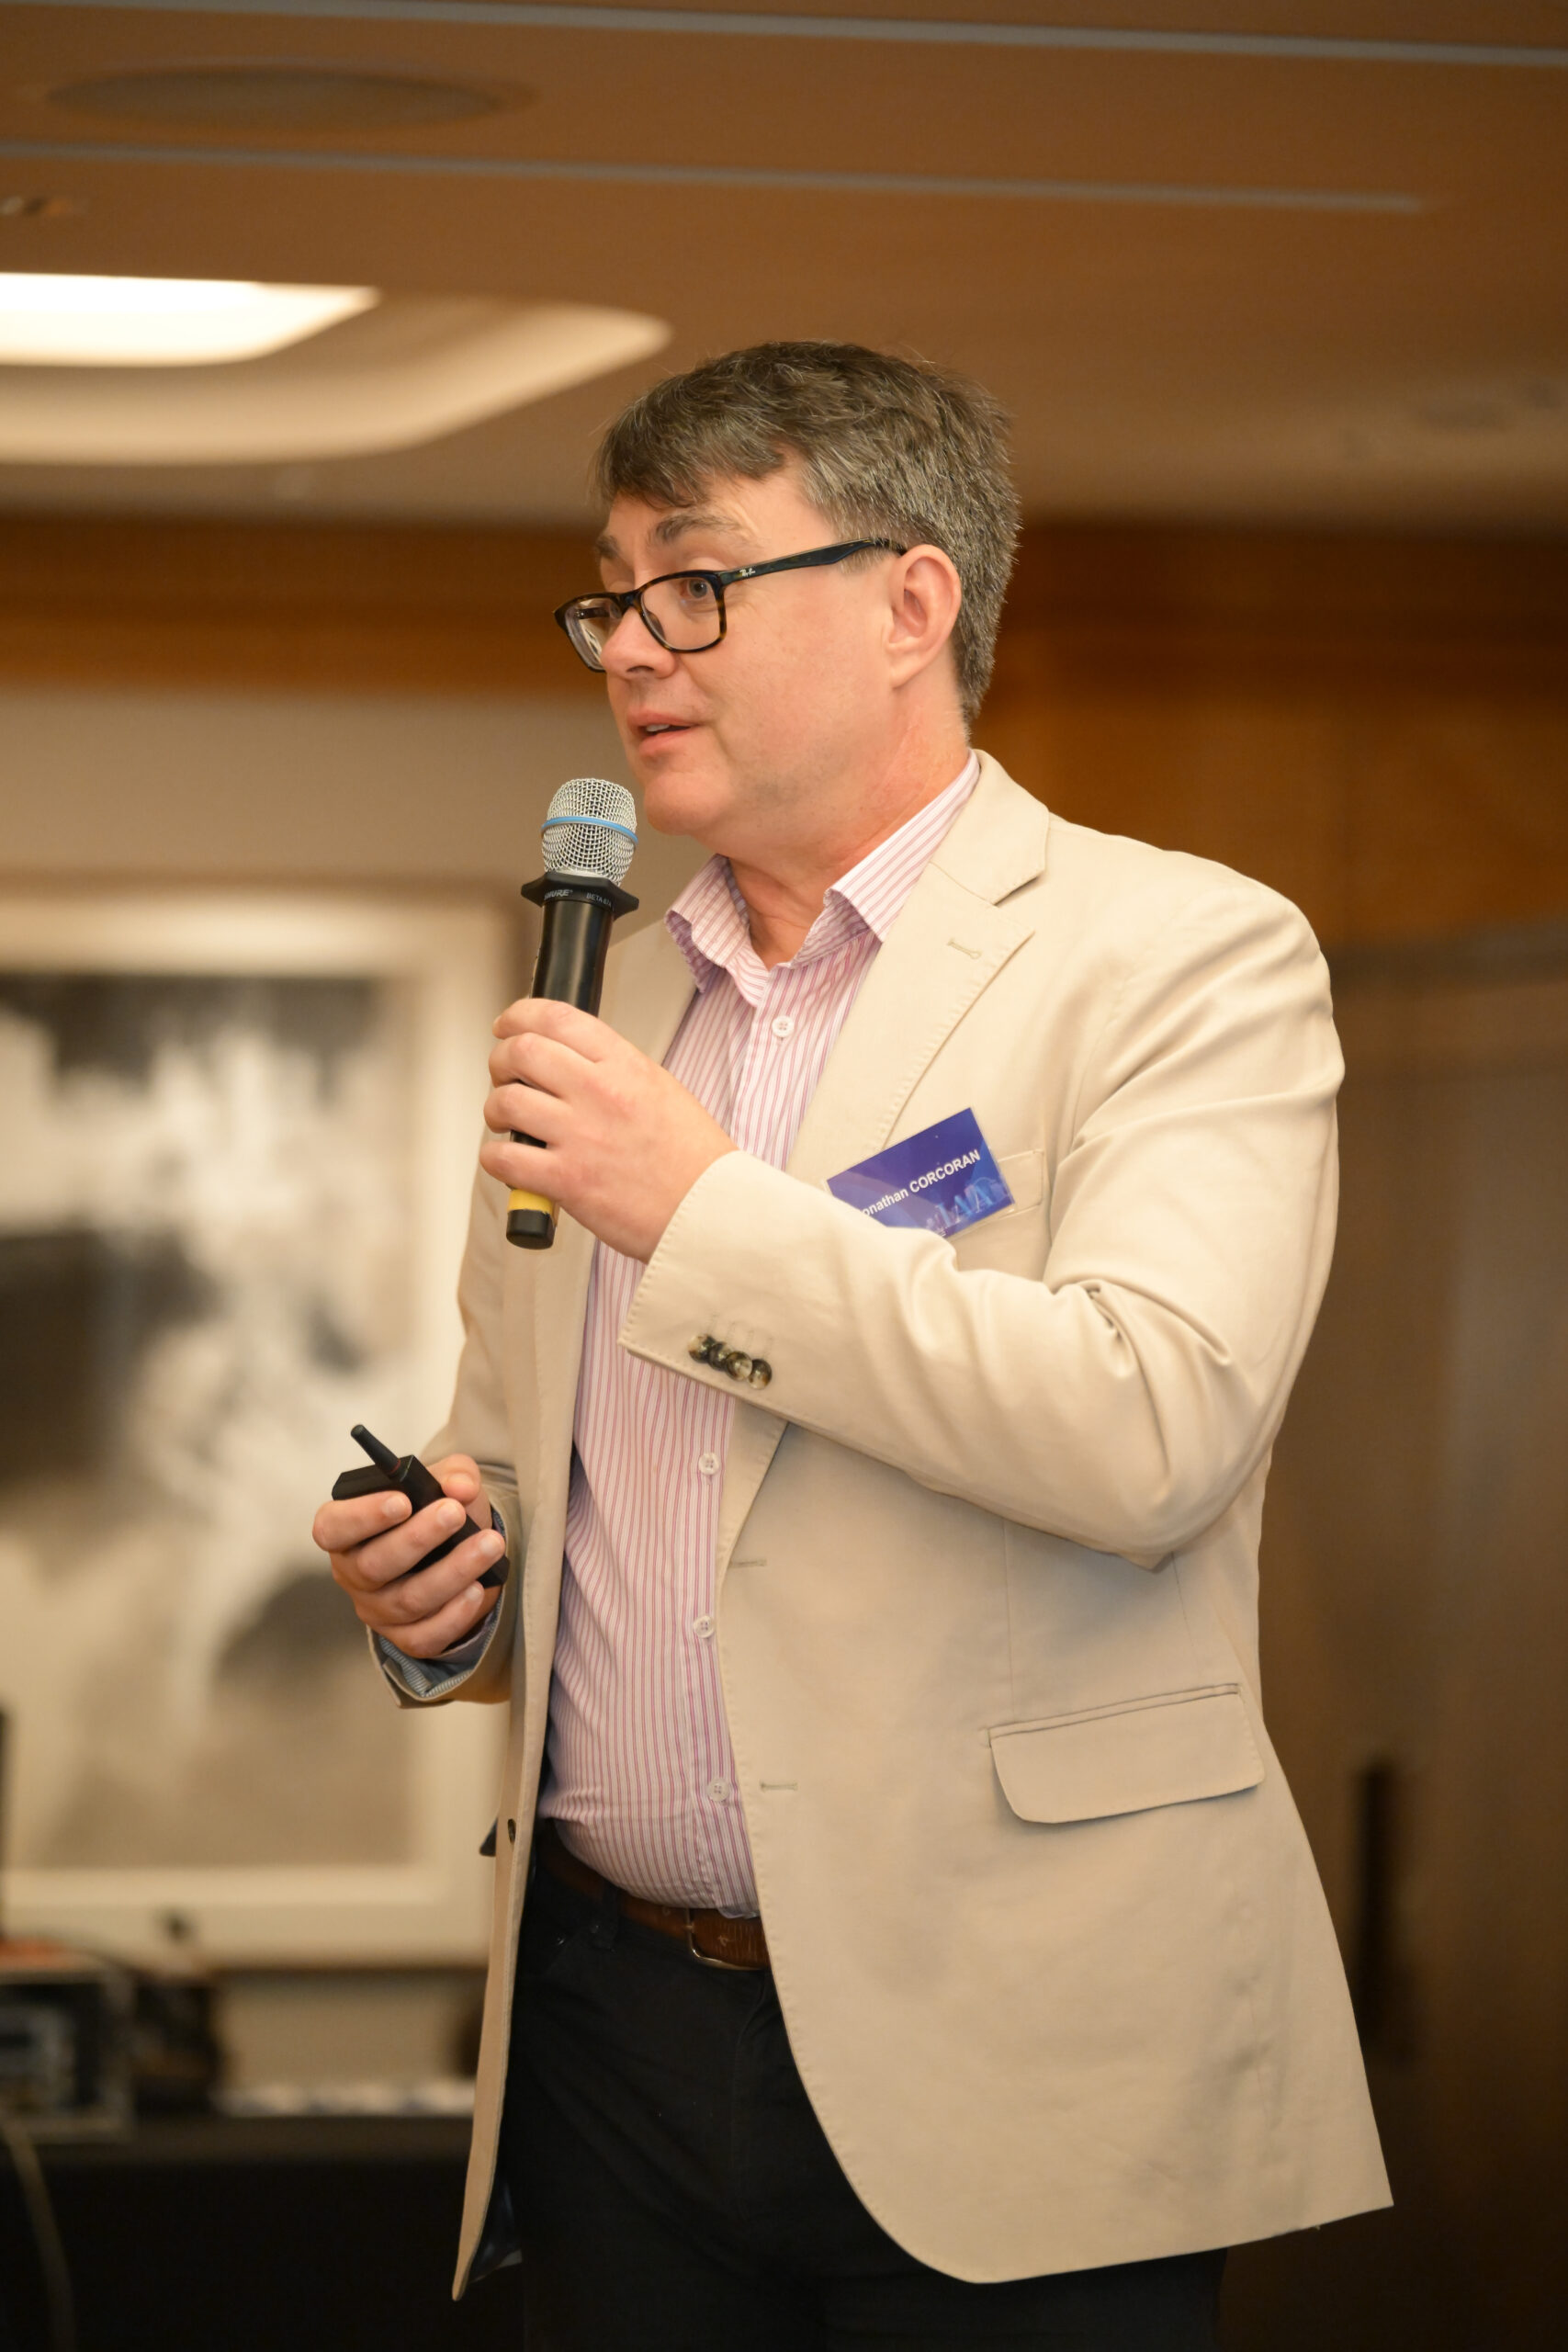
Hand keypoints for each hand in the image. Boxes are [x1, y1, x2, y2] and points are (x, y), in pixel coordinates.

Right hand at [313, 1452, 504, 1660]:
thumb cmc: (436, 1509)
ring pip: (407, 1600)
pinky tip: (477, 1589)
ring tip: (489, 1544)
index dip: (362, 1516)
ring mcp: (376, 1609)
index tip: (402, 1501)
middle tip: (455, 1513)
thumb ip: (453, 1474)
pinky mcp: (403, 1636)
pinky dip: (454, 1616)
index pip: (332, 1528)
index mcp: (345, 1530)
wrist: (457, 1548)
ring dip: (452, 1572)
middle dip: (418, 1538)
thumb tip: (461, 1487)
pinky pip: (424, 1637)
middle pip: (374, 1565)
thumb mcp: (444, 1480)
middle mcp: (353, 1572)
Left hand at [480, 998, 734, 1260]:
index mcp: (625, 1066)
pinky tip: (511, 1161)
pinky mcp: (567, 1180)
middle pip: (521, 1051)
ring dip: (495, 1111)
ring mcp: (581, 1136)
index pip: (556, 1017)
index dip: (519, 1016)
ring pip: (505, 1101)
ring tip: (507, 1122)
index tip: (508, 1026)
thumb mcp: (662, 1090)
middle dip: (500, 1062)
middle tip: (504, 1076)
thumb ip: (615, 1070)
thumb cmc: (693, 1160)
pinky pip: (504, 1158)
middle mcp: (599, 1093)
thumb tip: (571, 1064)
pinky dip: (496, 1158)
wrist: (711, 1212)